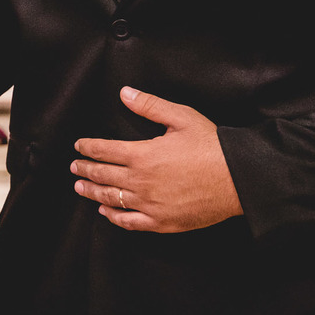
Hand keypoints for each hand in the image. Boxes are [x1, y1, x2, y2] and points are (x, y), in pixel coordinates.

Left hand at [72, 87, 242, 232]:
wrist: (240, 179)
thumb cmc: (212, 146)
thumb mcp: (181, 118)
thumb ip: (150, 106)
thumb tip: (125, 93)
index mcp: (142, 154)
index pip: (103, 150)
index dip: (88, 147)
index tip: (79, 146)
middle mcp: (140, 181)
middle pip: (102, 175)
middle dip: (85, 170)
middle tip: (74, 167)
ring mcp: (149, 204)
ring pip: (110, 199)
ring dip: (92, 192)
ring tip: (80, 188)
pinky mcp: (162, 222)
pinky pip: (129, 222)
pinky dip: (113, 216)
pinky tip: (105, 211)